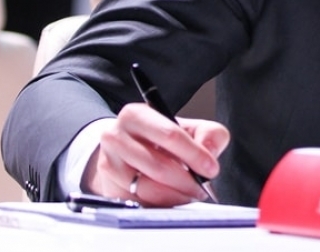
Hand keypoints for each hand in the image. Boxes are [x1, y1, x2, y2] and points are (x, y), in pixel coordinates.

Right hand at [84, 103, 229, 206]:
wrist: (129, 151)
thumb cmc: (163, 138)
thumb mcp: (190, 128)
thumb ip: (209, 134)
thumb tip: (209, 151)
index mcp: (137, 115)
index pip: (170, 135)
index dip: (194, 154)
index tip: (211, 169)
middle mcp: (116, 136)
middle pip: (158, 165)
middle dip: (187, 180)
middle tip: (203, 187)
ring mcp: (108, 164)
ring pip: (146, 187)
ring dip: (175, 195)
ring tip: (190, 194)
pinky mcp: (108, 187)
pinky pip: (138, 202)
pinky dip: (160, 204)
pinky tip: (173, 198)